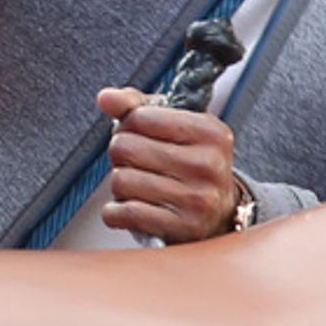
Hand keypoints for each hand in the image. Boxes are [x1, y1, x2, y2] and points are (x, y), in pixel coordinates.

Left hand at [96, 86, 239, 242]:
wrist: (220, 213)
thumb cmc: (191, 163)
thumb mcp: (176, 126)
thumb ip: (138, 106)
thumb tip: (105, 98)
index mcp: (210, 132)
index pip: (140, 117)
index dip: (128, 125)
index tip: (138, 135)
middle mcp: (208, 164)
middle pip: (125, 147)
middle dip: (121, 154)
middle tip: (136, 162)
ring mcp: (197, 198)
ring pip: (121, 180)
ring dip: (120, 185)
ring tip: (138, 186)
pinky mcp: (182, 228)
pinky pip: (124, 213)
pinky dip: (116, 212)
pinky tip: (130, 207)